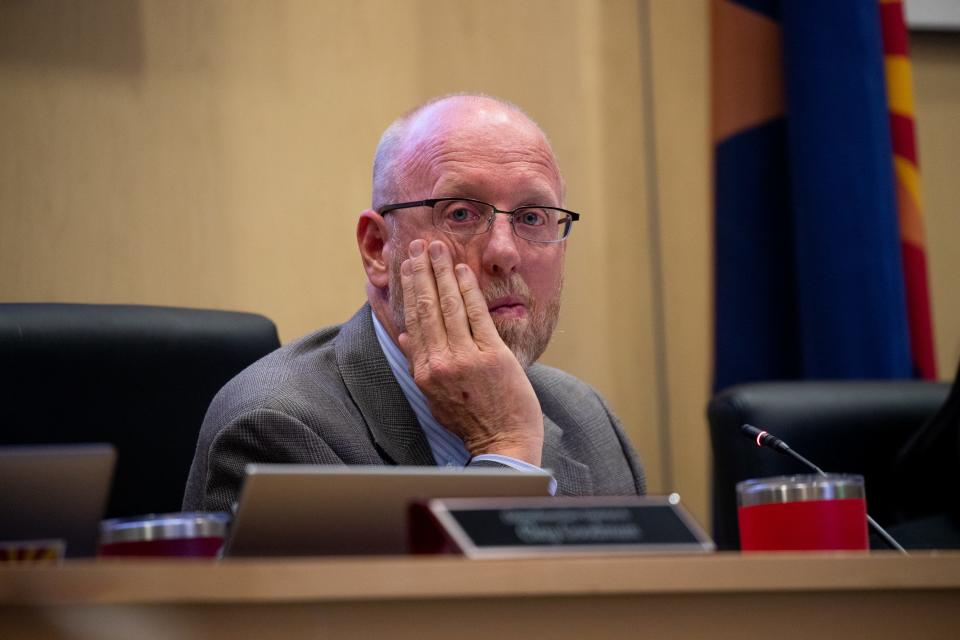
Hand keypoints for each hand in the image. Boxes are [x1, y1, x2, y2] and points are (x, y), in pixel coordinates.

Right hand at [397, 239, 544, 464]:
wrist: (504, 442)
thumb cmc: (471, 421)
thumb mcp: (435, 397)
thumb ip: (419, 364)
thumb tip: (405, 336)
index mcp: (424, 372)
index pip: (413, 321)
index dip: (409, 290)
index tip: (406, 266)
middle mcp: (440, 363)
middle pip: (426, 307)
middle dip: (421, 272)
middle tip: (418, 245)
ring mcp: (466, 358)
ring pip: (449, 306)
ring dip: (442, 272)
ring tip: (438, 248)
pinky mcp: (492, 355)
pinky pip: (476, 314)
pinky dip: (467, 289)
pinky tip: (462, 270)